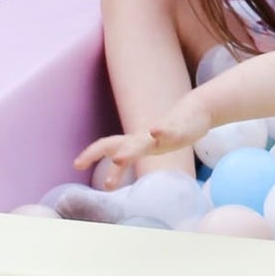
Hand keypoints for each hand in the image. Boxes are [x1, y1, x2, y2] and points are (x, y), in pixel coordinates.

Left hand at [74, 99, 211, 185]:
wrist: (198, 110)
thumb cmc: (172, 130)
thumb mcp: (150, 144)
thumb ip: (133, 150)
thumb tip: (116, 161)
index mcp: (136, 141)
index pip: (108, 145)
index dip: (92, 153)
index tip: (76, 164)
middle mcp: (144, 137)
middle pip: (117, 144)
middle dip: (98, 153)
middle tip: (79, 163)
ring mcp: (160, 133)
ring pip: (142, 142)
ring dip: (129, 150)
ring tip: (117, 159)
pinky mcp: (179, 130)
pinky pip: (170, 131)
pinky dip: (161, 131)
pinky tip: (156, 131)